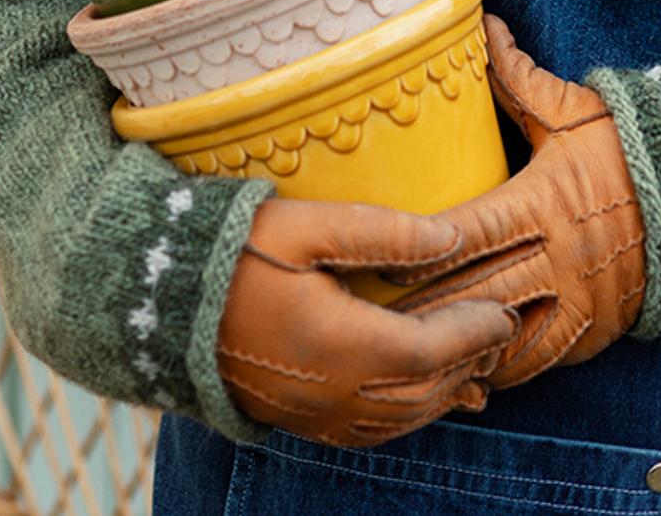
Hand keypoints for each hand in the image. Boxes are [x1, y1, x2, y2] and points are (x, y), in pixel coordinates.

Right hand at [216, 197, 515, 446]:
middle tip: (499, 336)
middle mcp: (331, 390)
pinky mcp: (293, 418)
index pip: (431, 350)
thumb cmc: (232, 252)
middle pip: (422, 390)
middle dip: (466, 364)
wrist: (156, 303)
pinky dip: (404, 420)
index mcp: (339, 343)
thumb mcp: (308, 225)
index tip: (504, 314)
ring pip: (398, 419)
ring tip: (472, 369)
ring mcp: (311, 412)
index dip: (474, 335)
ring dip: (441, 396)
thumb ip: (383, 233)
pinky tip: (415, 401)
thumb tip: (452, 240)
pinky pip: (365, 434)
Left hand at [391, 15, 645, 387]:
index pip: (468, 233)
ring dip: (455, 348)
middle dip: (420, 311)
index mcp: (543, 202)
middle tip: (367, 318)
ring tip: (405, 355)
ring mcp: (578, 302)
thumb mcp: (576, 111)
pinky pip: (538, 362)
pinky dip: (499, 369)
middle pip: (473, 293)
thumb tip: (484, 24)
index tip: (374, 257)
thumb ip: (520, 79)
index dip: (419, 250)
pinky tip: (463, 372)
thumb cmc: (634, 151)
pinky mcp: (594, 332)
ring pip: (501, 339)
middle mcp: (557, 258)